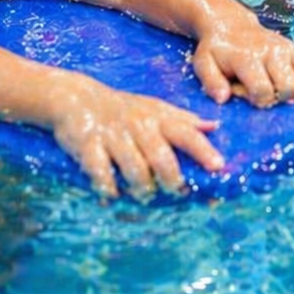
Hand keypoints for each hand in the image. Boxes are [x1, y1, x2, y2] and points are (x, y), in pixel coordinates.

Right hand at [50, 73, 221, 198]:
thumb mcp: (154, 107)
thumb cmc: (123, 108)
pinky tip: (112, 195)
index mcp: (157, 118)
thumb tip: (214, 126)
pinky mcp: (88, 145)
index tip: (218, 166)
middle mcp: (138, 126)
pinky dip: (108, 187)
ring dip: (142, 188)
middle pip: (161, 156)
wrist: (75, 97)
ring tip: (145, 196)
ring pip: (134, 168)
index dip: (203, 150)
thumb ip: (184, 119)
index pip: (185, 133)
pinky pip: (100, 171)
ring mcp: (113, 136)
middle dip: (171, 178)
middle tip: (176, 192)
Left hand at [192, 20, 293, 107]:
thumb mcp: (203, 63)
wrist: (229, 24)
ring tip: (277, 88)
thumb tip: (223, 99)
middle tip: (265, 94)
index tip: (248, 98)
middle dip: (278, 99)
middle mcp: (271, 52)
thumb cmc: (216, 49)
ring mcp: (286, 49)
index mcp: (248, 58)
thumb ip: (211, 82)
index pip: (263, 91)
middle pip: (289, 87)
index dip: (257, 102)